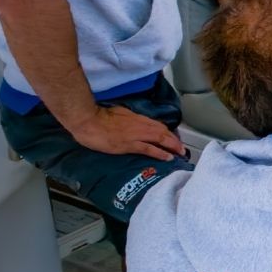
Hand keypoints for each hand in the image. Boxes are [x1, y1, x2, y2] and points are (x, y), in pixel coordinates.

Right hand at [71, 104, 186, 159]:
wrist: (88, 121)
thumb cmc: (98, 117)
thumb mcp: (117, 114)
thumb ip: (127, 119)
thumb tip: (131, 123)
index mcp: (136, 118)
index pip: (156, 125)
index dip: (167, 132)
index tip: (173, 138)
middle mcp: (140, 125)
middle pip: (162, 131)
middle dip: (174, 140)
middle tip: (182, 148)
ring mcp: (136, 135)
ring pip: (160, 139)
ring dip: (172, 146)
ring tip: (180, 153)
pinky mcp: (130, 144)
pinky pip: (149, 149)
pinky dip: (160, 153)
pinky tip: (168, 158)